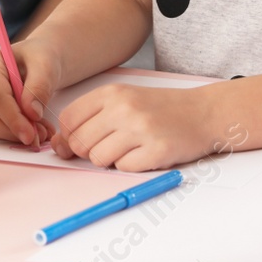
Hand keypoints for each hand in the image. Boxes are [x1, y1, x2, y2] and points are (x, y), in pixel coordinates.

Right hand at [0, 42, 55, 146]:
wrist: (41, 63)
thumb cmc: (41, 58)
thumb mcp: (46, 65)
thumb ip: (40, 86)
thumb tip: (32, 113)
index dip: (12, 117)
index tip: (31, 134)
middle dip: (13, 130)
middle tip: (40, 136)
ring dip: (16, 135)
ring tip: (42, 131)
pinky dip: (16, 135)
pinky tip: (35, 129)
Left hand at [52, 83, 224, 170]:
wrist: (202, 112)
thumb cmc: (158, 109)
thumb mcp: (122, 100)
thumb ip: (90, 118)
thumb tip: (59, 145)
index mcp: (111, 93)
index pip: (68, 120)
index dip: (67, 138)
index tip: (77, 143)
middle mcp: (123, 108)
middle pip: (80, 143)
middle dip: (89, 151)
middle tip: (111, 146)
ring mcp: (141, 129)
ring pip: (99, 158)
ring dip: (110, 160)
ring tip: (129, 148)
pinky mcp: (157, 151)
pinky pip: (124, 168)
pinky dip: (130, 166)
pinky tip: (144, 153)